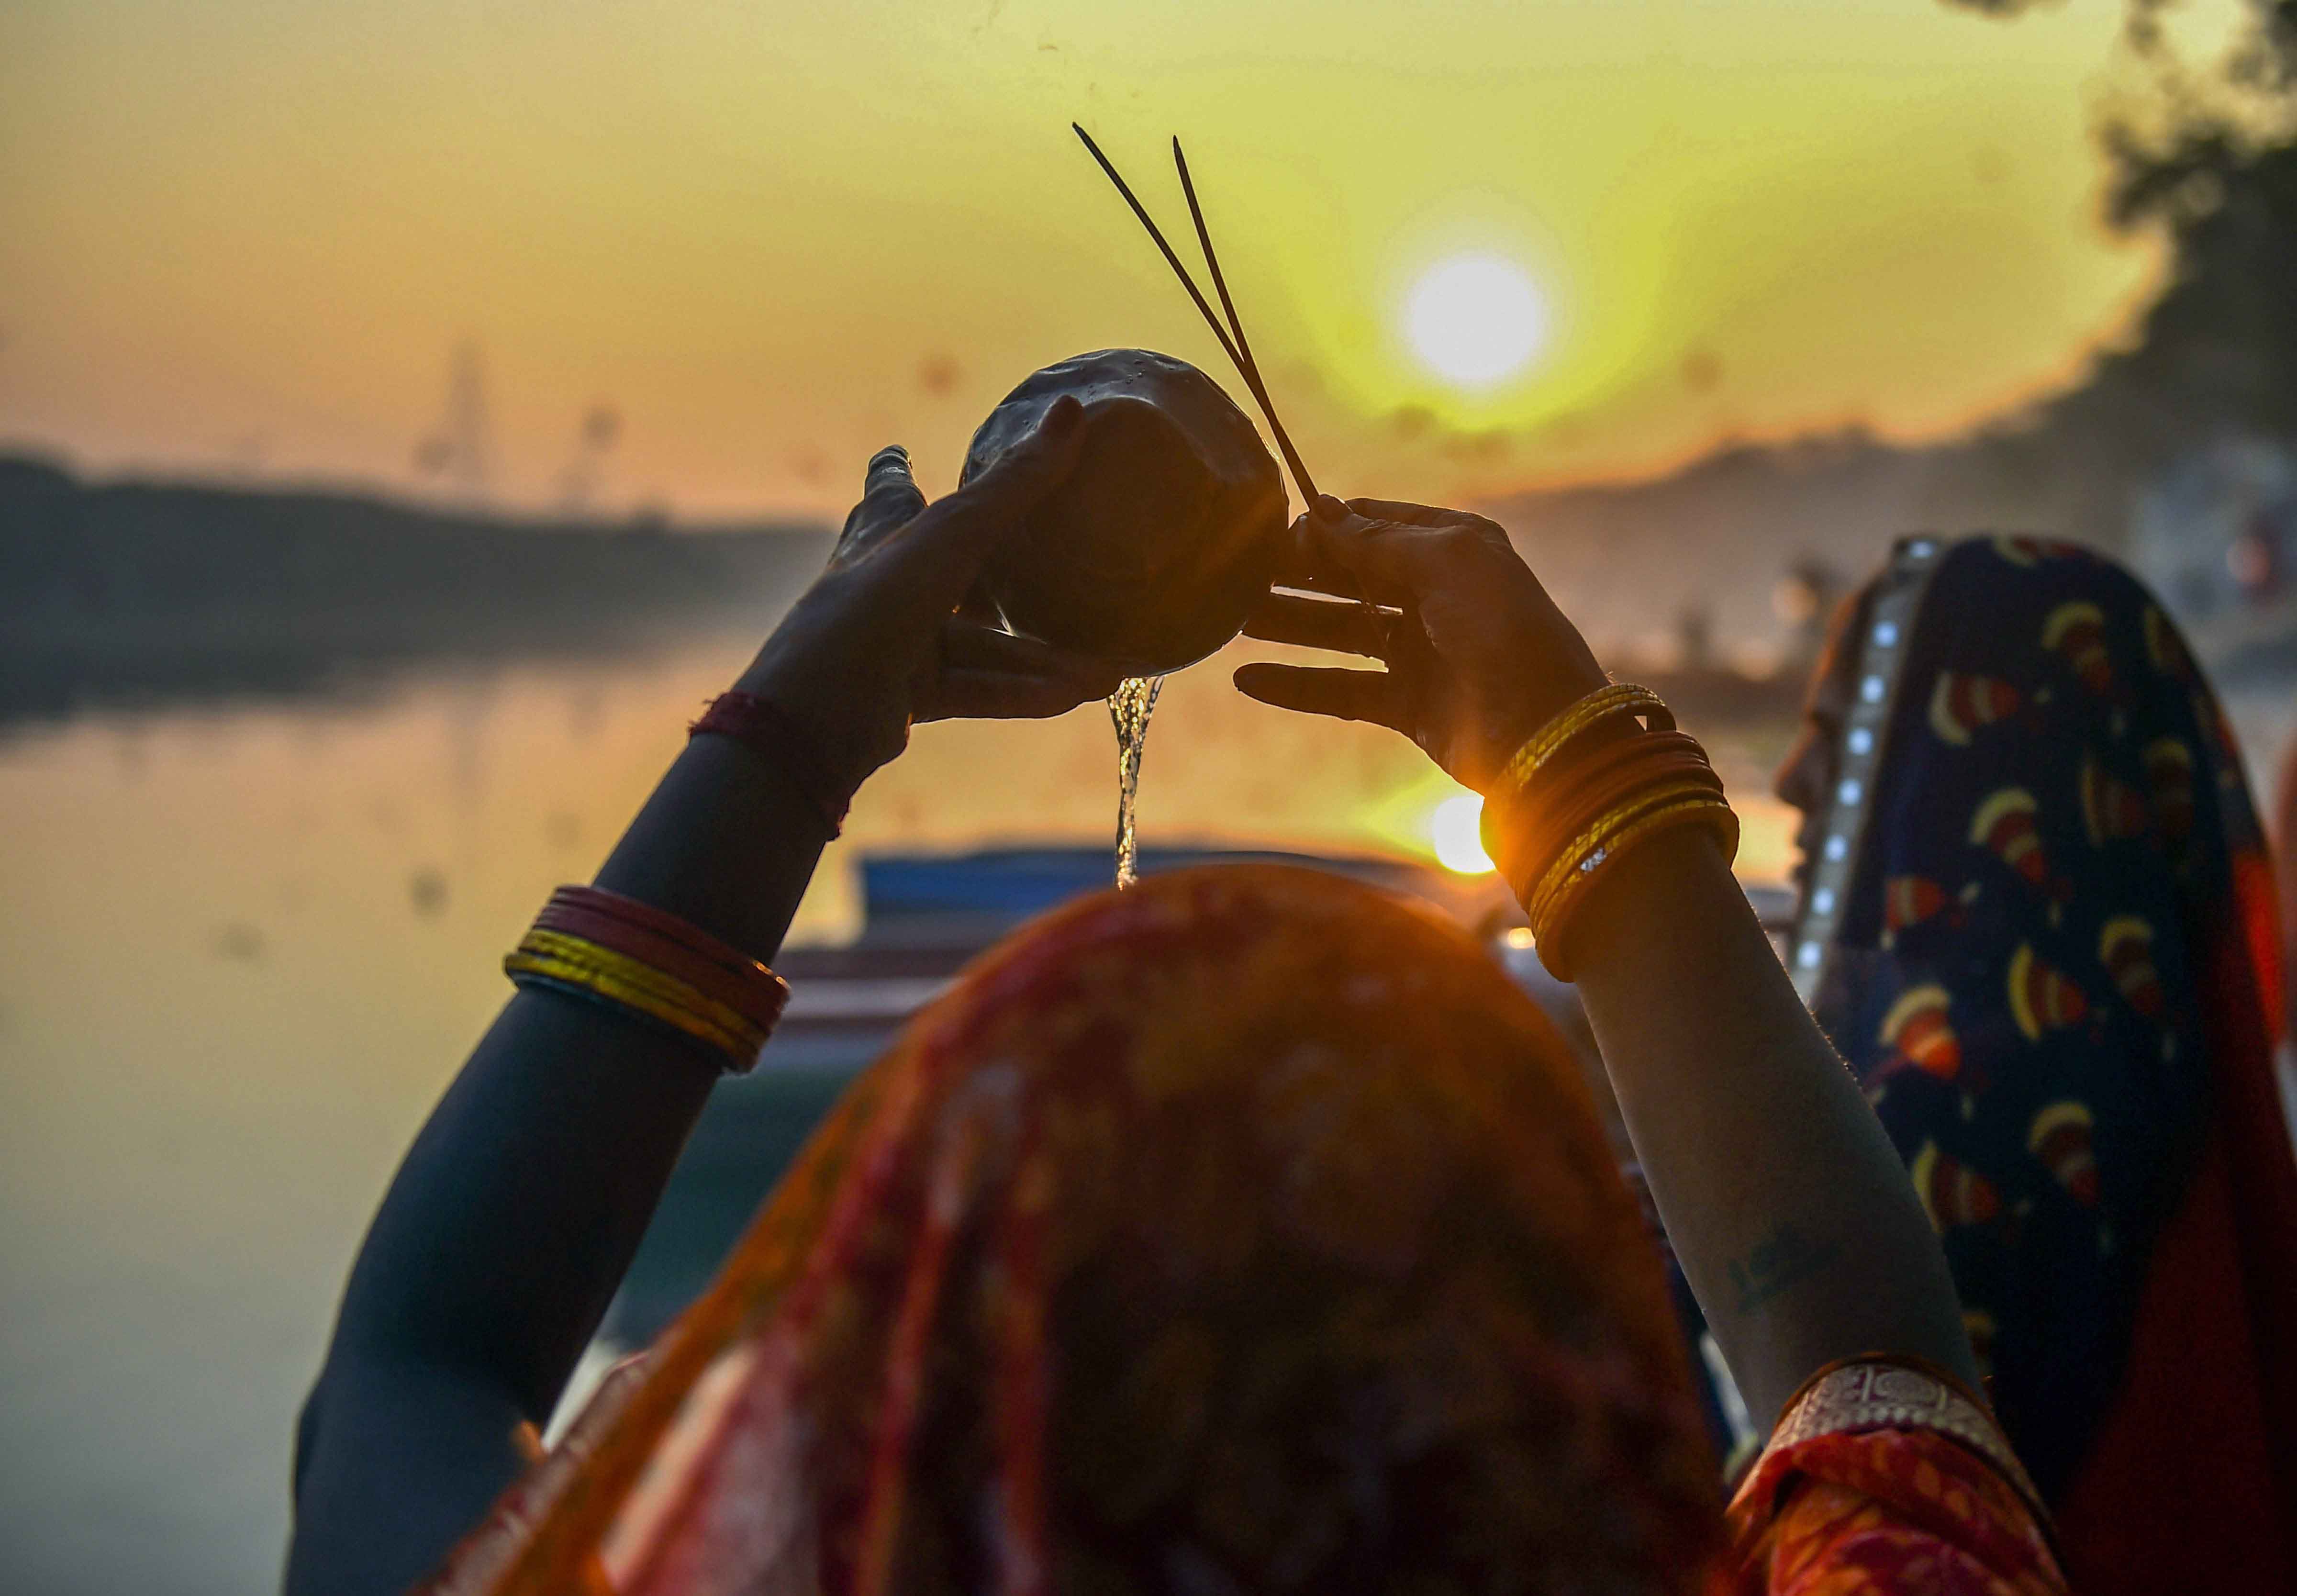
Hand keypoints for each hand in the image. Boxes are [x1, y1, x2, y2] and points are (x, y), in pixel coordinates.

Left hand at [738, 396, 1125, 804]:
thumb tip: (1073, 410)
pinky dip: (1019, 692)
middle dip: (1016, 583)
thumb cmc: (873, 606)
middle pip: (956, 572)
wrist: (814, 718)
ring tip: (1103, 674)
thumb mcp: (952, 538)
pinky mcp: (906, 695)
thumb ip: (1015, 485)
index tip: (896, 453)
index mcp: (882, 532)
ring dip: (1038, 659)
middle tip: (1069, 582)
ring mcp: (896, 642)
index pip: (889, 490)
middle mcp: (886, 582)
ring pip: (980, 645)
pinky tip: (1070, 697)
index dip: (895, 471)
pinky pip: (976, 687)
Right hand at [1233, 495, 1607, 791]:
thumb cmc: (1503, 631)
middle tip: (1240, 573)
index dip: (1326, 526)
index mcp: (1454, 548)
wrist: (1545, 732)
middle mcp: (1436, 594)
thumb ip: (1377, 539)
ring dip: (1289, 623)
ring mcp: (1421, 650)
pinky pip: (1340, 689)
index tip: (1274, 532)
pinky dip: (1295, 685)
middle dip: (1298, 573)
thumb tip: (1319, 510)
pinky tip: (1247, 678)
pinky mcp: (1407, 704)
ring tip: (1234, 618)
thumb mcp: (1444, 563)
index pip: (1376, 523)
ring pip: (1340, 631)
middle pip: (1352, 576)